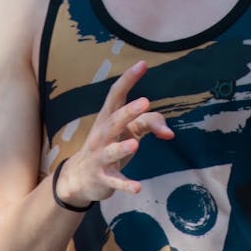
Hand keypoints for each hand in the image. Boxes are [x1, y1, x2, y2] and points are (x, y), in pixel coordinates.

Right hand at [55, 60, 173, 208]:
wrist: (80, 177)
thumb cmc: (109, 146)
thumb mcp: (128, 131)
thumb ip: (150, 123)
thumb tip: (170, 132)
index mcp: (107, 118)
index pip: (116, 95)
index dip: (128, 79)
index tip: (142, 64)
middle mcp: (102, 134)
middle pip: (114, 121)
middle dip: (128, 112)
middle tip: (145, 102)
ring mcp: (100, 157)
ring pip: (111, 151)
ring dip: (122, 147)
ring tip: (135, 143)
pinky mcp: (103, 178)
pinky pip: (115, 181)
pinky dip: (126, 184)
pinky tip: (138, 187)